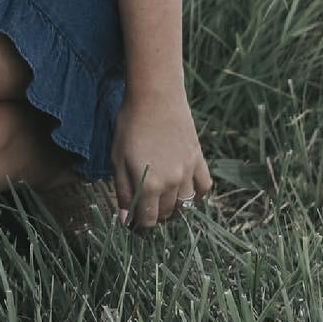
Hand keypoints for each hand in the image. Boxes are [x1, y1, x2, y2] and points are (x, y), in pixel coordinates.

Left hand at [110, 87, 212, 228]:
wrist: (156, 97)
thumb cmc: (130, 125)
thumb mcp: (117, 157)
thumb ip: (123, 190)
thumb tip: (124, 219)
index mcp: (150, 185)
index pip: (149, 219)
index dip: (140, 224)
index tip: (134, 221)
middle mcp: (173, 183)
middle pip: (167, 213)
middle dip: (155, 214)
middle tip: (145, 206)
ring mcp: (189, 172)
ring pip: (186, 204)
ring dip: (174, 207)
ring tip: (162, 198)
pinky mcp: (199, 160)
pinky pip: (204, 188)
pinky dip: (197, 194)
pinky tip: (185, 189)